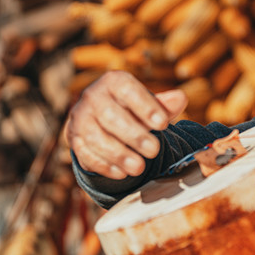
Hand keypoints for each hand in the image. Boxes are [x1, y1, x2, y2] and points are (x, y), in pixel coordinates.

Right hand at [65, 71, 186, 178]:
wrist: (99, 118)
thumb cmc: (131, 108)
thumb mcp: (149, 102)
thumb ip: (165, 104)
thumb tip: (180, 99)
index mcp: (113, 81)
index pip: (128, 90)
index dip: (145, 107)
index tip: (164, 124)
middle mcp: (92, 97)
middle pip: (111, 117)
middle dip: (134, 136)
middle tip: (155, 150)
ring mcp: (80, 118)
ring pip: (96, 137)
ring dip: (119, 154)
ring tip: (139, 167)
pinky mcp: (73, 139)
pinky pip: (85, 153)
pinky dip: (104, 165)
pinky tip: (122, 173)